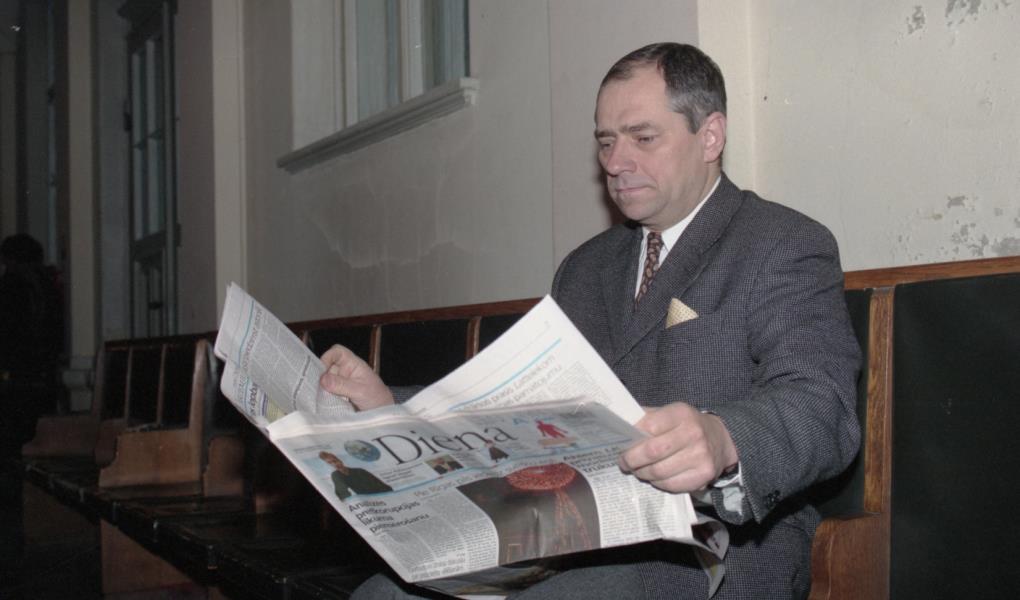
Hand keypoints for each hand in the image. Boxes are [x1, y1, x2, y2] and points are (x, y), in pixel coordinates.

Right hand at [319, 344, 393, 410]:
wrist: (382, 413)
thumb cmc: (377, 398)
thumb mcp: (360, 391)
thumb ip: (342, 385)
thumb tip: (323, 379)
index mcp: (353, 365)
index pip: (338, 352)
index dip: (327, 357)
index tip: (321, 371)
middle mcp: (345, 372)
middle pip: (327, 367)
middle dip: (321, 377)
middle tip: (318, 389)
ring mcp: (340, 383)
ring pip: (324, 381)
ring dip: (321, 389)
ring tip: (321, 398)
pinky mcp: (337, 395)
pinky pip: (325, 392)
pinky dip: (322, 397)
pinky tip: (322, 404)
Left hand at [619, 402, 737, 492]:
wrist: (719, 439)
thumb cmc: (684, 425)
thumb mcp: (669, 414)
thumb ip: (646, 418)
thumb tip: (619, 426)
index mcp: (681, 413)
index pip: (649, 426)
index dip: (631, 437)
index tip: (622, 444)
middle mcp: (693, 433)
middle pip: (652, 451)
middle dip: (632, 459)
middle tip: (624, 462)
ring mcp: (701, 456)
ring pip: (659, 472)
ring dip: (642, 473)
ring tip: (637, 470)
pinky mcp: (703, 475)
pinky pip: (670, 485)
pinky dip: (657, 483)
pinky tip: (655, 477)